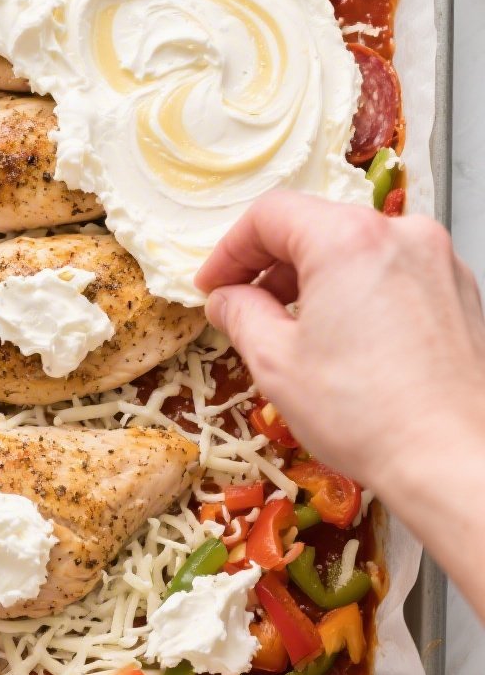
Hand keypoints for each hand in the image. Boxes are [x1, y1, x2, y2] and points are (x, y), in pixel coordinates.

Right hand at [196, 192, 484, 615]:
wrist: (455, 459)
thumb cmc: (372, 416)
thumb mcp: (276, 363)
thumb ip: (241, 314)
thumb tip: (228, 300)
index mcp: (348, 239)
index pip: (271, 214)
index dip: (231, 250)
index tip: (215, 285)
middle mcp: (401, 234)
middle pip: (317, 226)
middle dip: (273, 266)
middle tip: (245, 308)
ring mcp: (438, 261)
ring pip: (358, 251)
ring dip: (317, 280)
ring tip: (295, 331)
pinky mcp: (459, 292)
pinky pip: (395, 274)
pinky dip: (361, 294)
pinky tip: (346, 342)